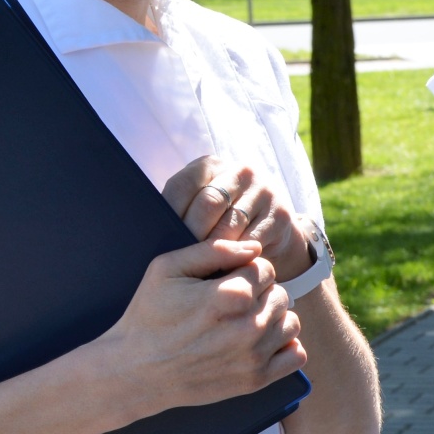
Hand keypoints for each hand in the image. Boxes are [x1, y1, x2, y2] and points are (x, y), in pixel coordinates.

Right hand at [91, 237, 305, 424]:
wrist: (134, 372)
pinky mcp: (255, 381)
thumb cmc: (148, 316)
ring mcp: (254, 356)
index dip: (246, 271)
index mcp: (230, 295)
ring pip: (291, 322)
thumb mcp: (167, 269)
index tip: (225, 282)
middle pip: (281, 294)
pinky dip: (283, 348)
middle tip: (231, 305)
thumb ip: (214, 250)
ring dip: (273, 320)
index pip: (265, 269)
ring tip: (243, 323)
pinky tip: (259, 344)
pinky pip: (296, 356)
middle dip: (260, 294)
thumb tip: (255, 248)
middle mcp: (248, 326)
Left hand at [164, 155, 312, 284]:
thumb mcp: (202, 207)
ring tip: (199, 268)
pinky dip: (235, 258)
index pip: (183, 185)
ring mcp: (264, 191)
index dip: (170, 213)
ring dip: (213, 250)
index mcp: (212, 165)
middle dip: (191, 234)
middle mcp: (241, 172)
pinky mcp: (280, 215)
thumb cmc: (223, 221)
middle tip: (180, 259)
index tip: (161, 238)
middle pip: (208, 204)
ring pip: (229, 226)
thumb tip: (152, 233)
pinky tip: (224, 269)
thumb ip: (182, 212)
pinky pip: (251, 242)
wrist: (272, 229)